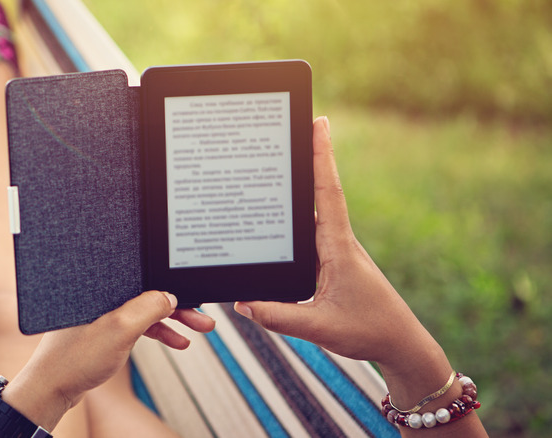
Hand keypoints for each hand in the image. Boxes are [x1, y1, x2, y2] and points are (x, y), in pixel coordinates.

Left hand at [1, 290, 214, 430]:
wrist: (52, 389)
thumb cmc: (75, 358)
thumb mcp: (120, 329)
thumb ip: (148, 308)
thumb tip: (170, 295)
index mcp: (102, 283)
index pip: (144, 276)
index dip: (171, 284)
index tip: (194, 294)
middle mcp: (103, 292)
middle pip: (149, 292)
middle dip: (179, 305)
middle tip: (204, 317)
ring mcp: (105, 311)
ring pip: (147, 310)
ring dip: (173, 320)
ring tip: (199, 329)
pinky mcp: (105, 328)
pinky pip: (139, 325)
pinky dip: (158, 332)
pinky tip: (178, 342)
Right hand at [234, 117, 454, 407]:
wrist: (400, 344)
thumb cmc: (368, 331)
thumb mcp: (319, 327)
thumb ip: (278, 316)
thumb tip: (242, 303)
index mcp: (339, 248)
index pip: (327, 194)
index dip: (322, 157)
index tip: (320, 123)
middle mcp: (338, 243)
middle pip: (321, 192)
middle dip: (311, 156)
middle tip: (298, 124)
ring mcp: (336, 252)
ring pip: (316, 212)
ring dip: (306, 184)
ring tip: (286, 158)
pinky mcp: (333, 264)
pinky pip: (311, 234)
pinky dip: (299, 217)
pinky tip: (282, 217)